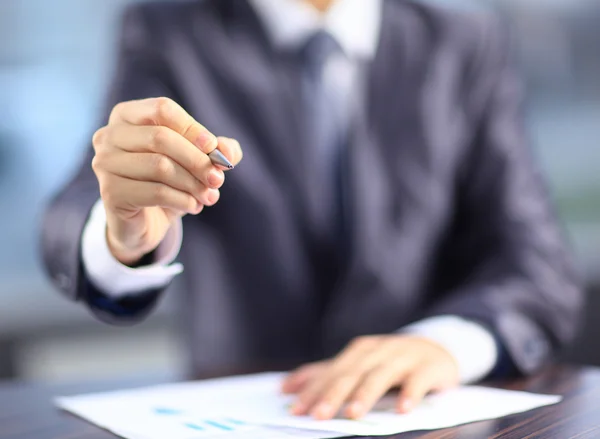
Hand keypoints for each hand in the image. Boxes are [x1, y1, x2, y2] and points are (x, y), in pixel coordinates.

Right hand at [92, 97, 242, 264]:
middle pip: (161, 137)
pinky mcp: (110, 192)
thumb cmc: (169, 182)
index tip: (214, 149)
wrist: (144, 222)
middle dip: (197, 160)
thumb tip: (228, 151)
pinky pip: (155, 192)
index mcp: (127, 115)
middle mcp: (109, 135)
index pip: (162, 109)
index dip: (192, 128)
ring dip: (193, 184)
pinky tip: (193, 206)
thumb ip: (216, 150)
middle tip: (218, 179)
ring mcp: (104, 164)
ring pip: (160, 166)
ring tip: (209, 196)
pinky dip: (183, 200)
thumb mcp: (195, 162)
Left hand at [282, 335, 458, 419]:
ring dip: (366, 394)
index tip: (296, 410)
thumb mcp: (358, 364)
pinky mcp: (429, 366)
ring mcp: (404, 357)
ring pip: (381, 375)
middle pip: (352, 373)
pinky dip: (410, 393)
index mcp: (359, 351)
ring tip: (352, 413)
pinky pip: (418, 380)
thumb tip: (284, 388)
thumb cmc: (390, 361)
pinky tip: (402, 409)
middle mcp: (379, 351)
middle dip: (333, 394)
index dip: (313, 390)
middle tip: (318, 415)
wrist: (437, 348)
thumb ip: (323, 375)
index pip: (331, 372)